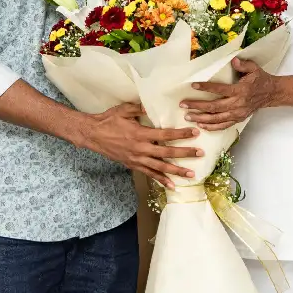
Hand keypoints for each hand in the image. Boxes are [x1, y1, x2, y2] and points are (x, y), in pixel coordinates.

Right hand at [80, 103, 202, 188]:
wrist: (92, 135)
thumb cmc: (108, 120)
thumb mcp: (124, 110)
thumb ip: (139, 108)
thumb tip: (152, 107)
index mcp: (140, 134)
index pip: (166, 135)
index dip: (181, 134)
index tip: (195, 133)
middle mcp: (141, 149)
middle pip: (167, 153)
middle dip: (185, 153)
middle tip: (200, 154)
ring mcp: (137, 159)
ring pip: (160, 167)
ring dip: (177, 171)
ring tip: (191, 175)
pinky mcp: (133, 165)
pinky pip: (149, 174)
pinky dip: (161, 180)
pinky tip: (172, 185)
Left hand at [180, 58, 278, 130]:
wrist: (271, 93)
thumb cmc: (260, 79)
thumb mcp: (254, 68)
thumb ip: (243, 65)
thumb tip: (233, 60)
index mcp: (241, 90)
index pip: (220, 90)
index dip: (206, 88)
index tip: (193, 86)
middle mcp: (238, 104)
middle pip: (214, 107)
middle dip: (197, 106)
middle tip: (183, 104)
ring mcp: (238, 114)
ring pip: (216, 118)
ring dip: (201, 118)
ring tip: (187, 116)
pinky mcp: (238, 119)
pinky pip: (223, 126)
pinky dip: (211, 127)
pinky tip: (201, 125)